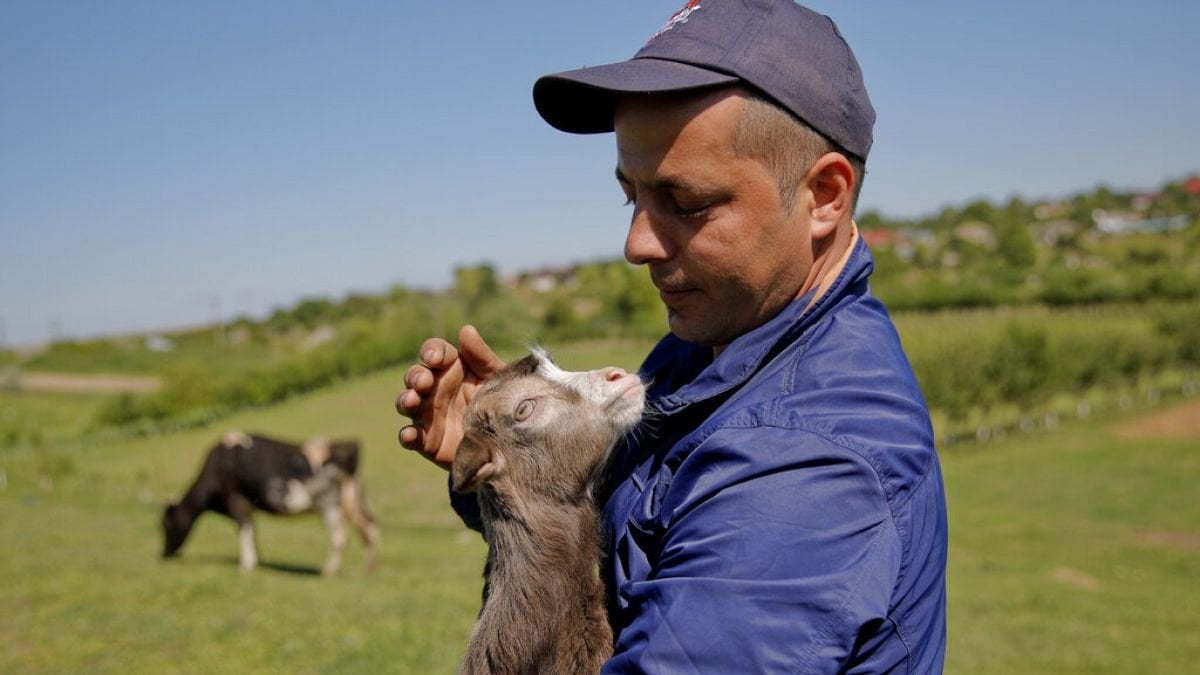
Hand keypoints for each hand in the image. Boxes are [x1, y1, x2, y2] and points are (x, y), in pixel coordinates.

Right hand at [395, 325, 505, 468]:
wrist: (510, 441)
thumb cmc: (501, 402)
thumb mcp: (497, 378)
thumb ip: (482, 357)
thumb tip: (466, 330)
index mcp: (452, 368)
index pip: (435, 352)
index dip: (431, 351)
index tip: (434, 357)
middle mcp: (435, 388)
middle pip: (415, 375)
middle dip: (415, 376)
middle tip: (424, 381)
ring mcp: (428, 414)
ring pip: (406, 402)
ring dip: (405, 400)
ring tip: (412, 401)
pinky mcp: (426, 441)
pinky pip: (410, 437)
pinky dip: (406, 436)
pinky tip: (410, 434)